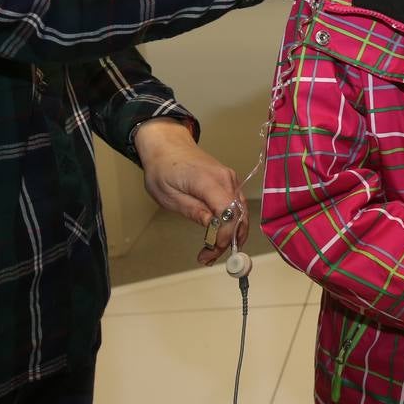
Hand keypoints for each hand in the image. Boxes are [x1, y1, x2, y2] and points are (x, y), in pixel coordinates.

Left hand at [133, 118, 246, 265]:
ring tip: (211, 251)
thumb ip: (193, 211)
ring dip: (231, 234)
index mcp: (209, 181)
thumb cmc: (163, 170)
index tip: (211, 251)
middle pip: (239, 215)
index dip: (224, 234)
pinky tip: (217, 234)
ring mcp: (230, 179)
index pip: (228, 211)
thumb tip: (212, 228)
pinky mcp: (229, 182)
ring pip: (240, 212)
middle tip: (209, 258)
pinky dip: (231, 223)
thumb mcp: (168, 196)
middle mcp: (226, 179)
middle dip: (228, 240)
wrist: (168, 145)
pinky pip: (236, 206)